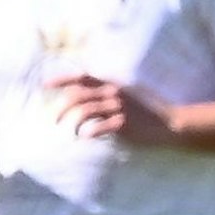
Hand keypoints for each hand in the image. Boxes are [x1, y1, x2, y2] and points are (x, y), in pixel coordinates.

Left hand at [47, 74, 172, 144]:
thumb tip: (80, 97)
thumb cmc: (144, 111)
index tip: (45, 85)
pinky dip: (87, 132)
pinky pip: (98, 127)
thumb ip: (104, 95)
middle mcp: (112, 93)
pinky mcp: (123, 124)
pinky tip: (86, 136)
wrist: (169, 123)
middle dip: (61, 108)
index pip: (82, 77)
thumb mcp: (124, 96)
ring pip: (84, 111)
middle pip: (77, 96)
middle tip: (55, 120)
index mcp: (111, 85)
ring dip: (72, 122)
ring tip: (72, 131)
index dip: (62, 79)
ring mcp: (118, 108)